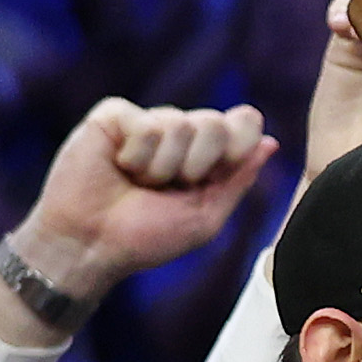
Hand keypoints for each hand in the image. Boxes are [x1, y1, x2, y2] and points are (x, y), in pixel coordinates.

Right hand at [25, 99, 275, 286]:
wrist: (91, 244)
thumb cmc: (146, 236)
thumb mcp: (205, 216)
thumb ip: (238, 179)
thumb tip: (270, 143)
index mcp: (208, 155)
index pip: (244, 124)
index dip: (241, 142)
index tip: (224, 167)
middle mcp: (180, 133)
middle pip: (214, 121)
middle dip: (199, 163)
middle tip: (171, 187)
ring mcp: (147, 122)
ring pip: (179, 123)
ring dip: (162, 167)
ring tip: (139, 182)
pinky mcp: (113, 116)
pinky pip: (144, 123)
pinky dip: (135, 155)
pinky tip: (118, 166)